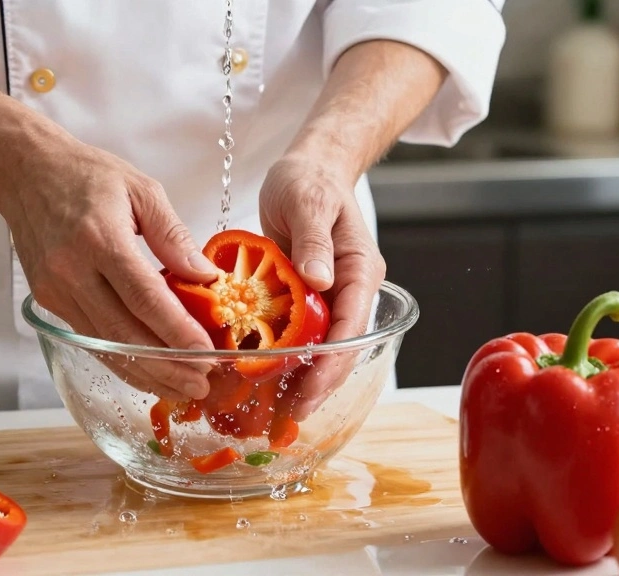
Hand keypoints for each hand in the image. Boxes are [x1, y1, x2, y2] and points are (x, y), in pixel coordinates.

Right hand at [5, 138, 221, 400]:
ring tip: (182, 387)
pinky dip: (121, 359)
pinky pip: (91, 339)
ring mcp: (56, 290)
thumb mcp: (141, 189)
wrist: (25, 172)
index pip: (144, 297)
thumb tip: (205, 277)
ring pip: (105, 345)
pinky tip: (148, 371)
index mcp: (100, 238)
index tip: (206, 353)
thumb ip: (173, 235)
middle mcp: (72, 270)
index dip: (177, 331)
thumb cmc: (85, 175)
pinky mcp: (49, 301)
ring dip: (146, 372)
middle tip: (202, 383)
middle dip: (166, 365)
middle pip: (123, 332)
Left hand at [259, 154, 385, 419]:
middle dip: (318, 381)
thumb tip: (320, 279)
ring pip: (319, 346)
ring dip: (300, 375)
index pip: (352, 326)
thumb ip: (314, 240)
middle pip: (340, 347)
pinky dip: (281, 355)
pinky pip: (296, 332)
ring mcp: (326, 295)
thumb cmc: (310, 179)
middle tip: (290, 412)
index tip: (311, 386)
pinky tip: (259, 375)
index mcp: (359, 271)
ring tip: (274, 407)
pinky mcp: (304, 296)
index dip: (334, 361)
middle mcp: (347, 289)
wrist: (308, 167)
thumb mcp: (308, 201)